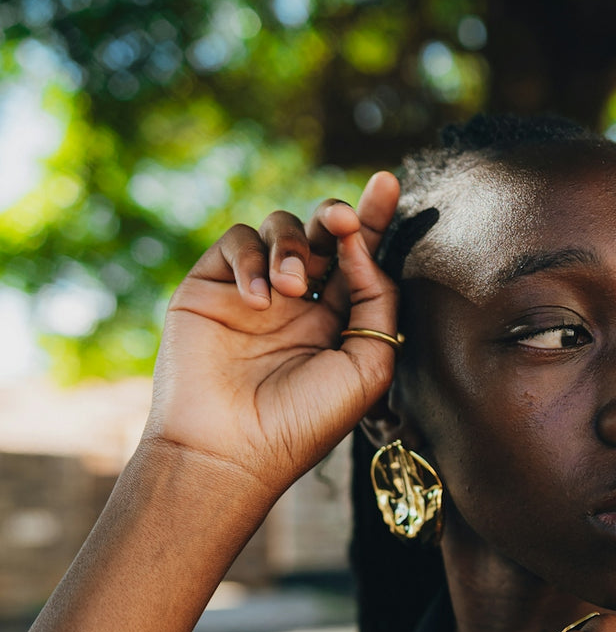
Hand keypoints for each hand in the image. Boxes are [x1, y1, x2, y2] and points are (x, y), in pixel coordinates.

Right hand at [146, 172, 401, 498]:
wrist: (229, 448)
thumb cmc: (304, 421)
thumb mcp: (367, 367)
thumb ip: (377, 303)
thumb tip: (361, 248)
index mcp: (337, 322)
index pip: (360, 258)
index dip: (375, 219)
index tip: (389, 184)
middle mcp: (297, 302)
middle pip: (322, 233)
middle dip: (337, 215)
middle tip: (342, 220)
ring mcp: (254, 291)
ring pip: (279, 227)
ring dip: (294, 246)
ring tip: (292, 287)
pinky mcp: (211, 286)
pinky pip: (237, 242)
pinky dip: (252, 258)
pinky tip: (258, 298)